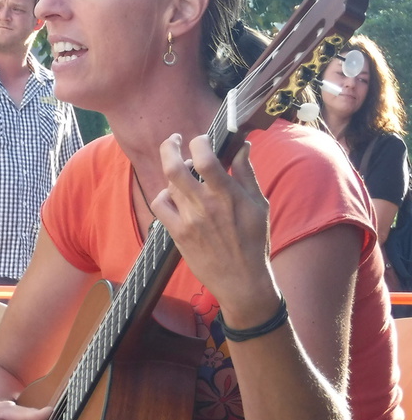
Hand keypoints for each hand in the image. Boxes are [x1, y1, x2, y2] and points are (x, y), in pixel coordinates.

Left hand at [151, 134, 275, 309]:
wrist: (242, 280)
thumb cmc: (255, 241)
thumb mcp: (259, 205)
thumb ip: (246, 173)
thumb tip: (242, 145)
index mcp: (227, 195)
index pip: (204, 158)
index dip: (198, 142)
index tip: (201, 140)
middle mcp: (204, 204)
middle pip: (174, 167)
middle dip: (170, 146)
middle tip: (175, 139)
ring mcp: (188, 219)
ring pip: (168, 184)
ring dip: (174, 173)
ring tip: (185, 173)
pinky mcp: (177, 233)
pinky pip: (160, 204)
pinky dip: (164, 194)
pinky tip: (174, 195)